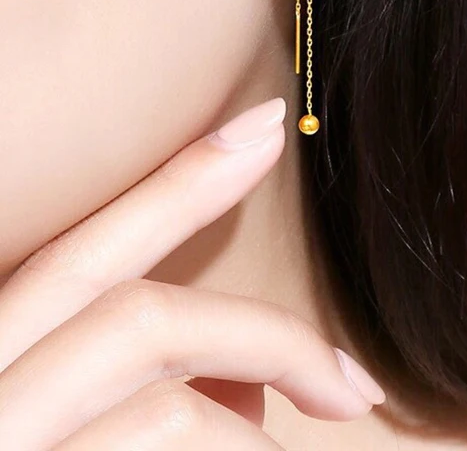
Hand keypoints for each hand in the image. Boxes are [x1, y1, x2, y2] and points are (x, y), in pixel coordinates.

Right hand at [0, 97, 384, 449]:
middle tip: (354, 389)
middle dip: (262, 334)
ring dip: (233, 443)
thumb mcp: (50, 416)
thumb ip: (121, 393)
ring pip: (167, 417)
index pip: (86, 253)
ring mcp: (7, 446)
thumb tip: (241, 396)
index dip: (180, 182)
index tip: (265, 126)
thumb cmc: (39, 444)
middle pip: (138, 322)